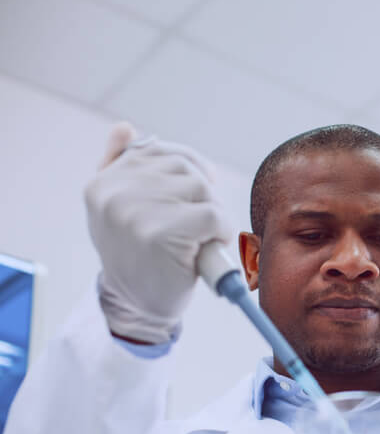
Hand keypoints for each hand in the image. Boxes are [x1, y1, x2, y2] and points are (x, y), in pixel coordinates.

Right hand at [85, 122, 228, 342]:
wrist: (139, 306)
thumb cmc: (138, 256)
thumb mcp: (119, 210)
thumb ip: (120, 167)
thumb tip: (125, 127)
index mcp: (103, 182)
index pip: (158, 150)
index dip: (188, 168)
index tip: (195, 193)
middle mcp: (113, 192)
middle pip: (184, 167)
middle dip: (202, 193)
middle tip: (197, 224)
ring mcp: (134, 212)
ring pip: (202, 188)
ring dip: (213, 212)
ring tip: (198, 236)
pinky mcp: (161, 233)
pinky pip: (213, 214)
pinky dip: (221, 231)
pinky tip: (208, 247)